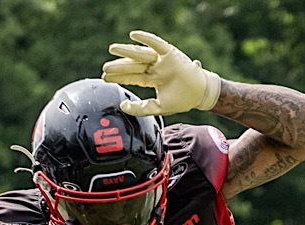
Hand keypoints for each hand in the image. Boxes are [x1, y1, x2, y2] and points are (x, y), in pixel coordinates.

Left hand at [103, 31, 221, 115]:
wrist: (199, 95)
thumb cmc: (181, 100)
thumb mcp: (157, 107)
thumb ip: (140, 108)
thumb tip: (123, 106)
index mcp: (151, 78)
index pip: (131, 76)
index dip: (118, 76)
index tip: (105, 77)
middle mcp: (155, 67)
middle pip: (133, 65)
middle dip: (119, 66)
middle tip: (105, 68)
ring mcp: (162, 60)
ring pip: (140, 54)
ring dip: (126, 51)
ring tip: (112, 49)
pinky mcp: (170, 54)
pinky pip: (156, 44)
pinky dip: (146, 39)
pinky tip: (134, 36)